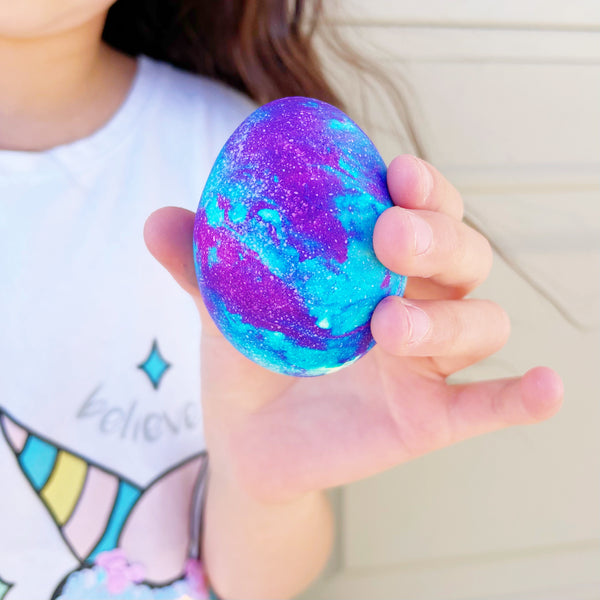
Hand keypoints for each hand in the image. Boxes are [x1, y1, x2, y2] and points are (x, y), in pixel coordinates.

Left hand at [144, 154, 562, 503]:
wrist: (248, 441)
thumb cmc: (250, 359)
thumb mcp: (226, 305)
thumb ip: (199, 264)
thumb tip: (158, 220)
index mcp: (374, 269)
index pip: (422, 213)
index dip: (424, 188)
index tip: (397, 173)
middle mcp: (414, 304)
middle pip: (463, 257)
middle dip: (441, 239)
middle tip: (392, 236)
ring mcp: (427, 362)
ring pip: (479, 323)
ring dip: (450, 317)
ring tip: (390, 325)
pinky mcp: (429, 417)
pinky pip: (487, 404)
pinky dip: (520, 398)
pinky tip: (546, 389)